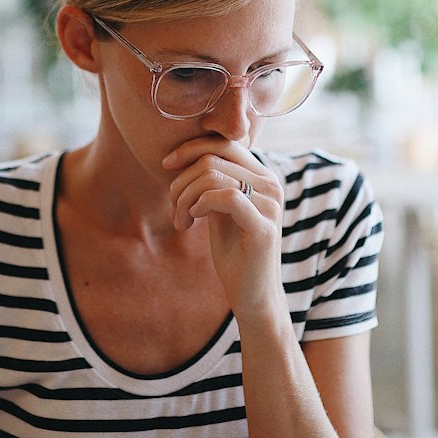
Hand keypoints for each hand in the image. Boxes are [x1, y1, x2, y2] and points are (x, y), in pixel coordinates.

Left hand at [163, 139, 283, 321]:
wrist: (252, 295)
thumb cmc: (234, 252)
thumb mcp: (220, 209)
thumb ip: (214, 182)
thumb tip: (188, 155)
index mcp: (262, 176)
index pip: (224, 142)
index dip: (190, 148)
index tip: (166, 165)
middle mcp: (271, 184)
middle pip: (213, 158)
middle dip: (182, 181)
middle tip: (174, 209)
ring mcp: (270, 204)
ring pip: (213, 176)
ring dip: (185, 197)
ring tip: (180, 220)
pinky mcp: (264, 227)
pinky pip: (225, 197)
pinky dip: (200, 205)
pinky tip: (192, 220)